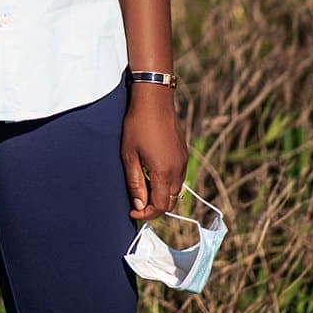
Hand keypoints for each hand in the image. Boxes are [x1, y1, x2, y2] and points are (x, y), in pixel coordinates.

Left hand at [121, 88, 187, 221]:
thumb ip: (135, 183)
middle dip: (154, 206)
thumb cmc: (137, 125)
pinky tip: (152, 170)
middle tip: (137, 201)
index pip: (160, 206)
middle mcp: (178, 169)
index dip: (146, 214)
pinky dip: (167, 181)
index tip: (133, 212)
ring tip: (143, 184)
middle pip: (170, 201)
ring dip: (161, 193)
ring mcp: (183, 160)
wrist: (154, 99)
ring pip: (175, 189)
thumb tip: (139, 206)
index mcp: (165, 172)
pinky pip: (178, 175)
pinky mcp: (183, 152)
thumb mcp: (129, 155)